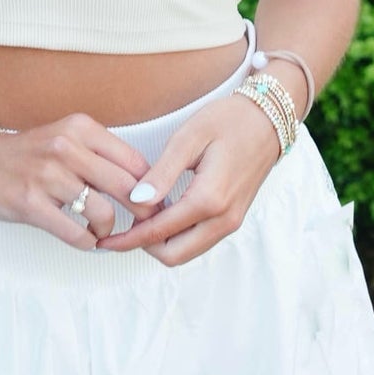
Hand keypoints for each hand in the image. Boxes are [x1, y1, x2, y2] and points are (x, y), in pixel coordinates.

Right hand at [0, 114, 150, 250]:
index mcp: (81, 128)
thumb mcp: (67, 139)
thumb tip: (146, 187)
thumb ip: (102, 157)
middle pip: (127, 187)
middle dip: (143, 213)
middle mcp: (66, 148)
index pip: (135, 161)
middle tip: (144, 226)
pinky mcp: (29, 203)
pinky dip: (86, 242)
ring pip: (103, 213)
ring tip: (100, 231)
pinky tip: (84, 239)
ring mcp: (46, 175)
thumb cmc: (30, 154)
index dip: (152, 189)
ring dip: (107, 230)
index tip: (155, 204)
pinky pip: (75, 233)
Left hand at [96, 92, 281, 266]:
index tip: (104, 240)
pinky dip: (177, 236)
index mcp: (209, 199)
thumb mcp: (189, 137)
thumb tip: (136, 201)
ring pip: (187, 252)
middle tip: (119, 228)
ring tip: (137, 219)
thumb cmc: (229, 120)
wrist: (269, 119)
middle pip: (173, 255)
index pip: (159, 232)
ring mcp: (231, 222)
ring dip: (160, 243)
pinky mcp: (233, 219)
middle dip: (142, 246)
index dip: (128, 239)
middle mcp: (223, 219)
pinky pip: (199, 241)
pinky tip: (161, 214)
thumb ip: (162, 172)